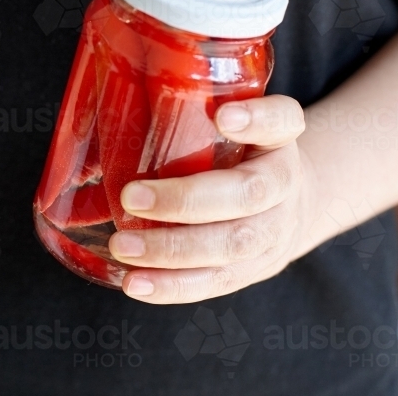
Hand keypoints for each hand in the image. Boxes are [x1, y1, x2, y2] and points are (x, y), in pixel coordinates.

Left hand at [109, 95, 313, 303]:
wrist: (292, 202)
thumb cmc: (241, 153)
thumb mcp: (232, 121)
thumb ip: (189, 112)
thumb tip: (104, 112)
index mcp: (279, 138)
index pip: (281, 121)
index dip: (256, 119)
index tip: (224, 115)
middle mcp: (284, 182)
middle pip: (248, 194)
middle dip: (187, 199)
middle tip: (133, 196)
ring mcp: (274, 230)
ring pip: (232, 245)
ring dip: (172, 250)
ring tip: (124, 247)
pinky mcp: (255, 268)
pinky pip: (217, 282)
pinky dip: (174, 286)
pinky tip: (137, 283)